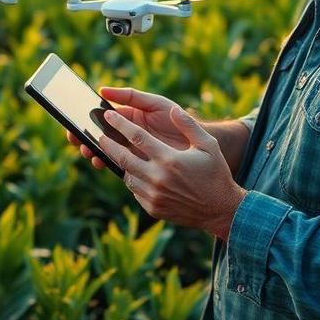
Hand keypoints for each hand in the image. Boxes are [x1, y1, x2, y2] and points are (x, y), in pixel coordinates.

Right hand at [65, 86, 190, 169]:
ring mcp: (132, 152)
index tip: (73, 118)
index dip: (86, 118)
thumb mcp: (156, 103)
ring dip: (93, 150)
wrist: (201, 145)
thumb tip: (103, 90)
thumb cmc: (178, 120)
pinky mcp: (138, 168)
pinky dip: (107, 164)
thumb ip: (132, 97)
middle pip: (99, 136)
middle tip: (74, 137)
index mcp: (130, 118)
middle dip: (84, 136)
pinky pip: (118, 166)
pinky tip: (101, 161)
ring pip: (106, 152)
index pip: (103, 117)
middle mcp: (128, 135)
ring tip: (88, 150)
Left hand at [97, 102, 246, 239]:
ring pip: (126, 175)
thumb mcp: (208, 145)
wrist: (220, 210)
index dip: (120, 125)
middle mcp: (158, 178)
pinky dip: (132, 179)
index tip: (109, 116)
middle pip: (122, 157)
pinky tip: (134, 171)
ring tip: (114, 152)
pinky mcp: (152, 207)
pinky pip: (135, 190)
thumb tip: (173, 109)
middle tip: (99, 135)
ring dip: (119, 163)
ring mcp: (153, 195)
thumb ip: (189, 125)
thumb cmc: (215, 173)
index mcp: (170, 160)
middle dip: (108, 144)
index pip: (137, 138)